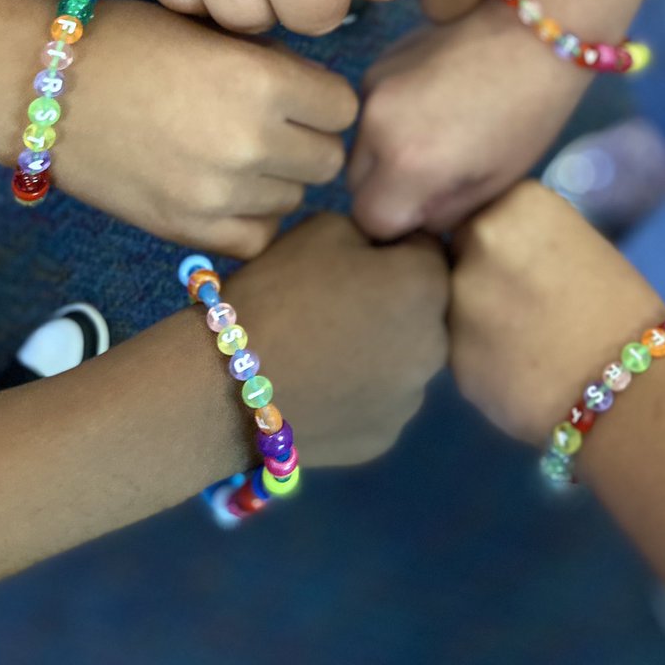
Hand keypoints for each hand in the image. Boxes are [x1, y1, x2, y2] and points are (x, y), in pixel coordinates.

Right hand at [59, 0, 356, 256]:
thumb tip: (316, 94)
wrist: (44, 87)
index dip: (321, 99)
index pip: (343, 107)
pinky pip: (258, 238)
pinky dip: (249, 219)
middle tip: (271, 128)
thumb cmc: (127, 44)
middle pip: (327, 159)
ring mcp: (221, 192)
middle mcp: (252, 142)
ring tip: (235, 155)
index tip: (298, 96)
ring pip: (294, 199)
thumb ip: (273, 63)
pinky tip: (225, 192)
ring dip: (277, 181)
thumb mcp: (213, 31)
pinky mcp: (189, 230)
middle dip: (306, 141)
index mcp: (263, 81)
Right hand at [227, 214, 449, 465]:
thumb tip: (386, 251)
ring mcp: (411, 399)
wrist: (228, 383)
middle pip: (424, 309)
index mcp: (428, 286)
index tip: (350, 259)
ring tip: (323, 347)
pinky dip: (360, 390)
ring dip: (380, 348)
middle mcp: (436, 345)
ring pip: (404, 358)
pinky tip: (319, 384)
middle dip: (393, 300)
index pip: (426, 249)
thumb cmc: (277, 293)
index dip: (390, 247)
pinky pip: (381, 401)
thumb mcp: (325, 227)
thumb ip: (372, 231)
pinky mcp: (384, 437)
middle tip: (335, 302)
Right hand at [349, 0, 589, 238]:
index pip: (372, 220)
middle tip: (434, 176)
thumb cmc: (529, 116)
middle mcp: (375, 126)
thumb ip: (443, 213)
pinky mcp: (377, 63)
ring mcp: (370, 89)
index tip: (430, 208)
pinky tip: (431, 105)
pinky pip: (369, 112)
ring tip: (436, 136)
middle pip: (355, 184)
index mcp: (407, 163)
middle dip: (387, 190)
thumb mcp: (494, 183)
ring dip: (386, 154)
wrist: (536, 30)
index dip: (400, 224)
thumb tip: (416, 218)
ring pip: (359, 147)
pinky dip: (390, 120)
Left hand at [450, 183, 664, 446]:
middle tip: (517, 303)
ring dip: (472, 314)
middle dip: (476, 270)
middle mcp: (478, 236)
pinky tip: (512, 367)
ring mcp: (456, 292)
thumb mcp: (576, 243)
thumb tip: (499, 250)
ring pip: (449, 298)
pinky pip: (455, 344)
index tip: (518, 263)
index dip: (496, 239)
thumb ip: (526, 238)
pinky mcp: (448, 347)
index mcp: (517, 201)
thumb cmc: (622, 310)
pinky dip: (476, 354)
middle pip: (458, 248)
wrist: (630, 388)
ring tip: (518, 339)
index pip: (481, 208)